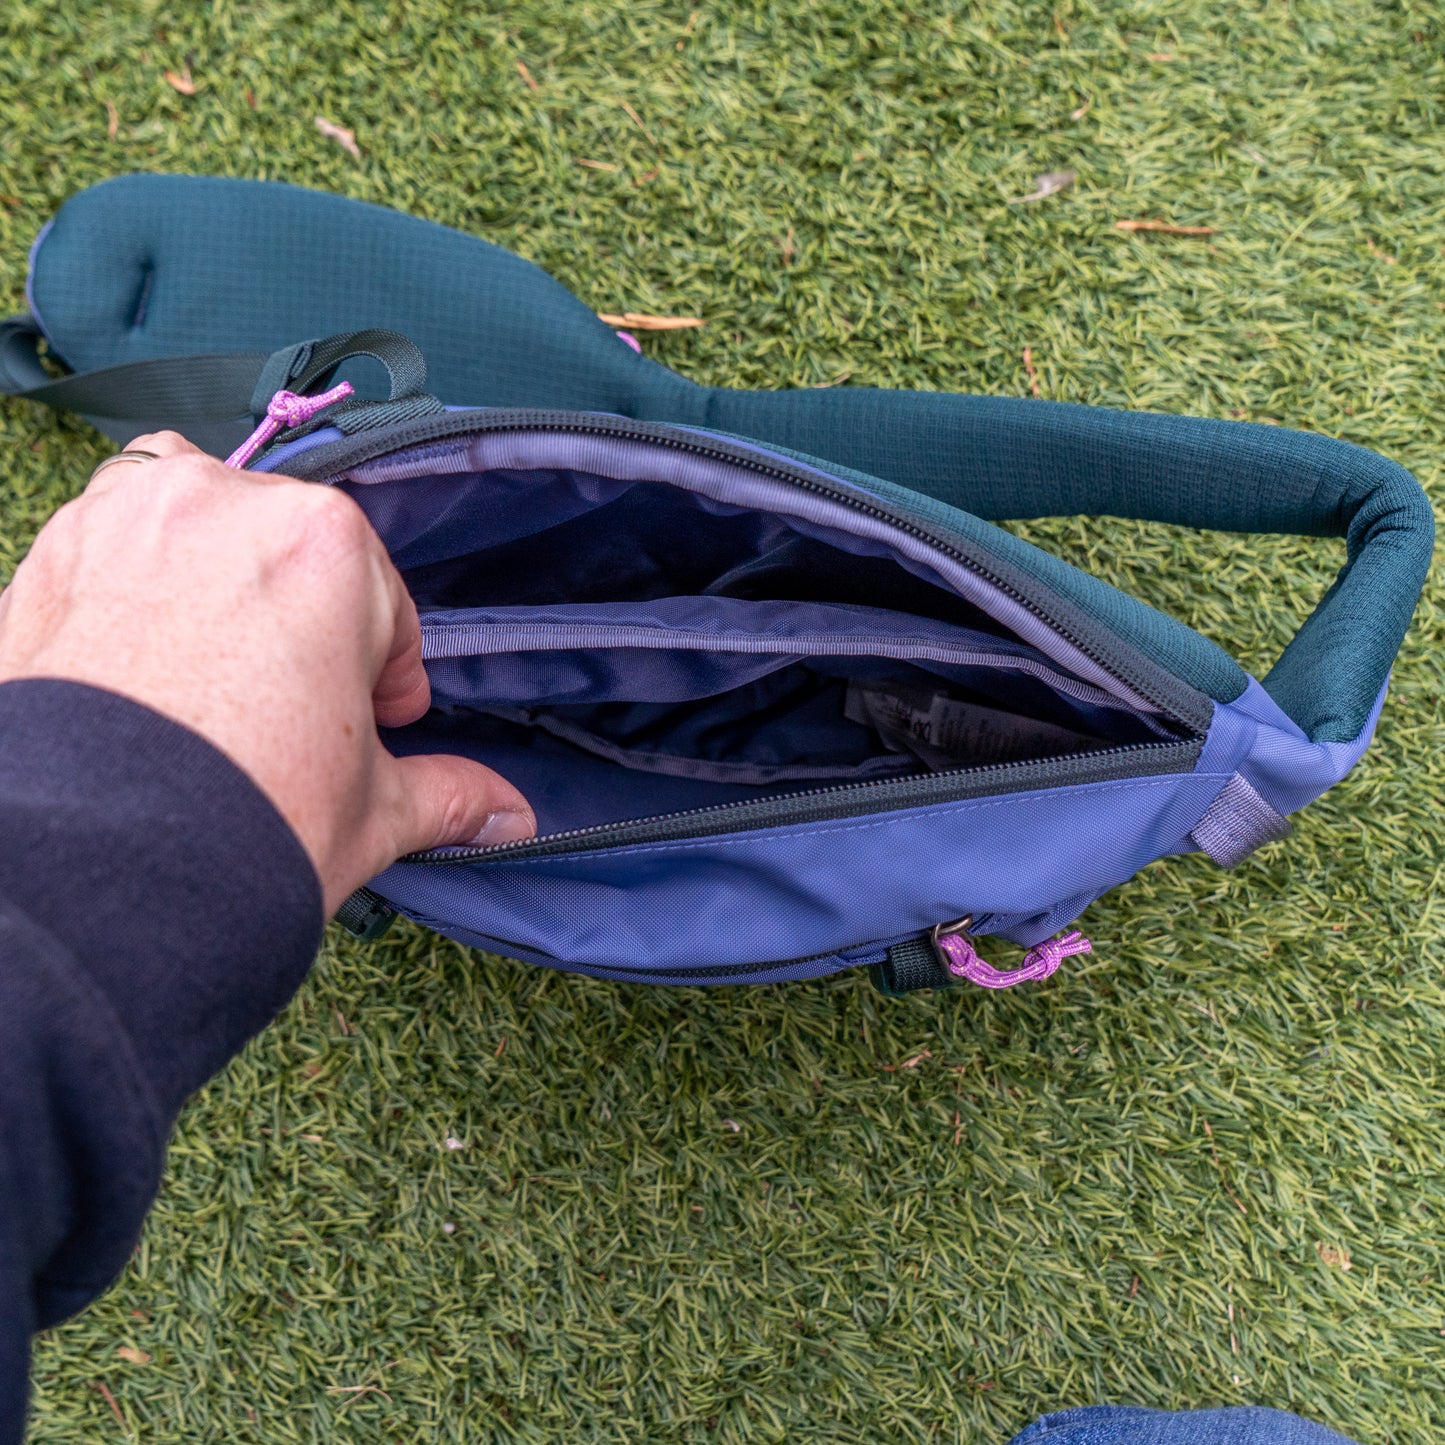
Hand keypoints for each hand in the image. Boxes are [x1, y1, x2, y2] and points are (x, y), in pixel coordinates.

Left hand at [0, 432, 534, 914]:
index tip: (374, 719)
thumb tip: (512, 816)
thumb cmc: (242, 826)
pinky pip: (110, 538)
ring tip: (217, 666)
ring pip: (196, 518)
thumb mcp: (374, 812)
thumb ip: (452, 793)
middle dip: (302, 618)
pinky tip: (143, 663)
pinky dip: (134, 580)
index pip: (382, 601)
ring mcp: (123, 522)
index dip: (384, 670)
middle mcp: (222, 505)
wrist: (97, 879)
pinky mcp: (47, 558)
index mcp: (325, 545)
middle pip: (292, 551)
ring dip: (218, 574)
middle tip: (294, 706)